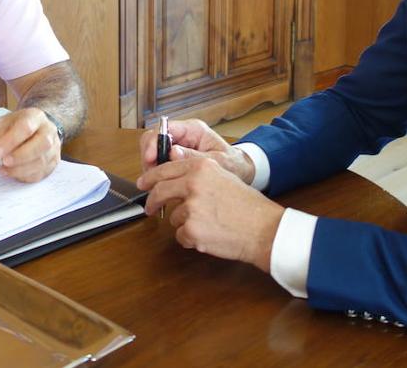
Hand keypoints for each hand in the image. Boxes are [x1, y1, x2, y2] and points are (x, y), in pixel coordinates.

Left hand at [0, 107, 60, 182]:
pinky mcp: (53, 163)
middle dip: (21, 156)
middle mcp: (49, 131)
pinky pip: (41, 173)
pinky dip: (25, 176)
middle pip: (42, 144)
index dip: (11, 141)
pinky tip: (12, 173)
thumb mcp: (2, 124)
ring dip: (21, 169)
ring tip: (3, 169)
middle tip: (3, 162)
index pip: (26, 127)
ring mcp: (54, 147)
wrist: (34, 130)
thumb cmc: (14, 128)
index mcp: (35, 117)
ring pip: (42, 161)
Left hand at [137, 154, 283, 271]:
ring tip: (208, 223)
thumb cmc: (247, 205)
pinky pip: (181, 236)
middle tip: (149, 208)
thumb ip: (198, 172)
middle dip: (152, 202)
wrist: (262, 229)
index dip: (151, 178)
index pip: (166, 169)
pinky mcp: (191, 230)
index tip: (143, 183)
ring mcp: (191, 208)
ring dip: (184, 223)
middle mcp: (193, 184)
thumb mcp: (224, 176)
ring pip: (173, 217)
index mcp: (202, 167)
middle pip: (159, 191)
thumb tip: (173, 169)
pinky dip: (191, 238)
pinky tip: (210, 235)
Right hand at [139, 118, 255, 184]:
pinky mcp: (175, 160)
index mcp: (193, 130)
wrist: (241, 172)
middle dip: (148, 158)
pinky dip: (156, 176)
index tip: (150, 159)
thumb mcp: (218, 161)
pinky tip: (162, 187)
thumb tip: (173, 153)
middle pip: (153, 139)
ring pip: (152, 153)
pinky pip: (159, 165)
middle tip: (150, 177)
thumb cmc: (233, 164)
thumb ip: (196, 157)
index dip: (153, 142)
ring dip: (151, 169)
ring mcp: (177, 147)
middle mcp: (182, 136)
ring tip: (156, 186)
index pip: (164, 128)